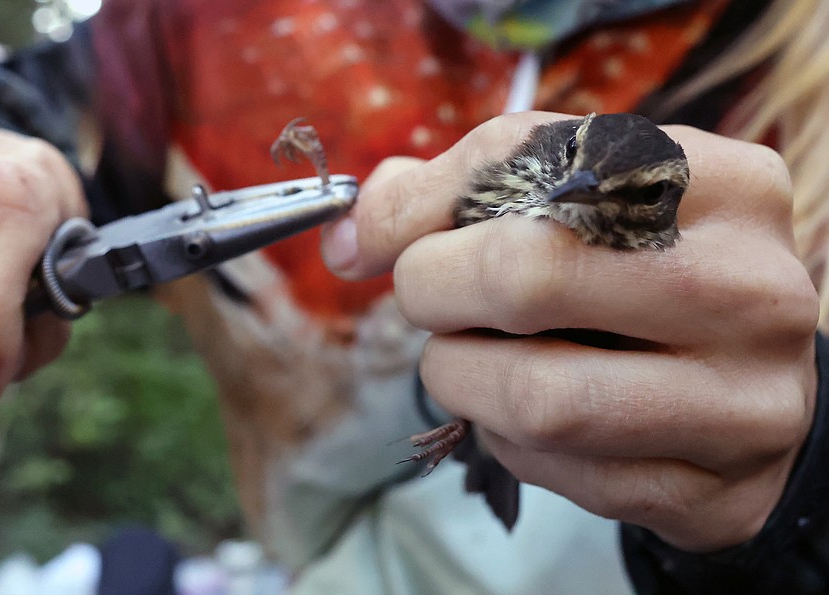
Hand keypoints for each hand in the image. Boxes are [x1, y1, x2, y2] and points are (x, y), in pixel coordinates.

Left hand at [321, 112, 819, 550]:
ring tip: (473, 362)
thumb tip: (348, 234)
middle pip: (524, 277)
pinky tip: (530, 419)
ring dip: (462, 381)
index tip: (379, 246)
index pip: (532, 165)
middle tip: (429, 302)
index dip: (423, 210)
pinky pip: (558, 473)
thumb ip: (454, 190)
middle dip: (432, 295)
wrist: (748, 383)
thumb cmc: (640, 273)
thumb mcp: (571, 198)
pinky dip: (508, 445)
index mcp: (721, 184)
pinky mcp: (720, 495)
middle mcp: (753, 288)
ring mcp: (748, 402)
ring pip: (536, 399)